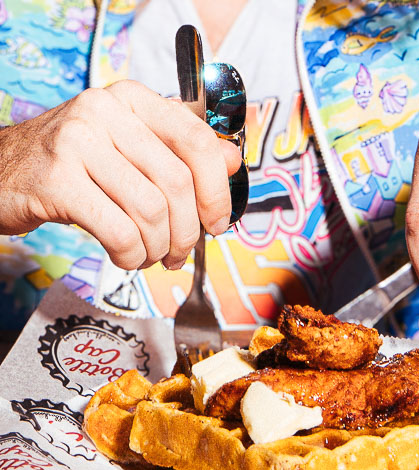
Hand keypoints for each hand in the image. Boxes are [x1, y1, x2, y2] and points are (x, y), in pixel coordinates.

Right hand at [0, 80, 241, 269]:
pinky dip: (132, 255)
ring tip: (151, 255)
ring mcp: (77, 143)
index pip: (197, 140)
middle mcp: (105, 112)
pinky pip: (119, 231)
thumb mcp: (132, 148)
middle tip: (180, 252)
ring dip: (159, 247)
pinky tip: (128, 256)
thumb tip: (232, 161)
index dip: (217, 189)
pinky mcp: (57, 181)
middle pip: (176, 183)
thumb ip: (181, 151)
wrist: (5, 170)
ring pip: (150, 211)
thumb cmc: (79, 164)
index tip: (217, 222)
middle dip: (187, 231)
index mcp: (133, 100)